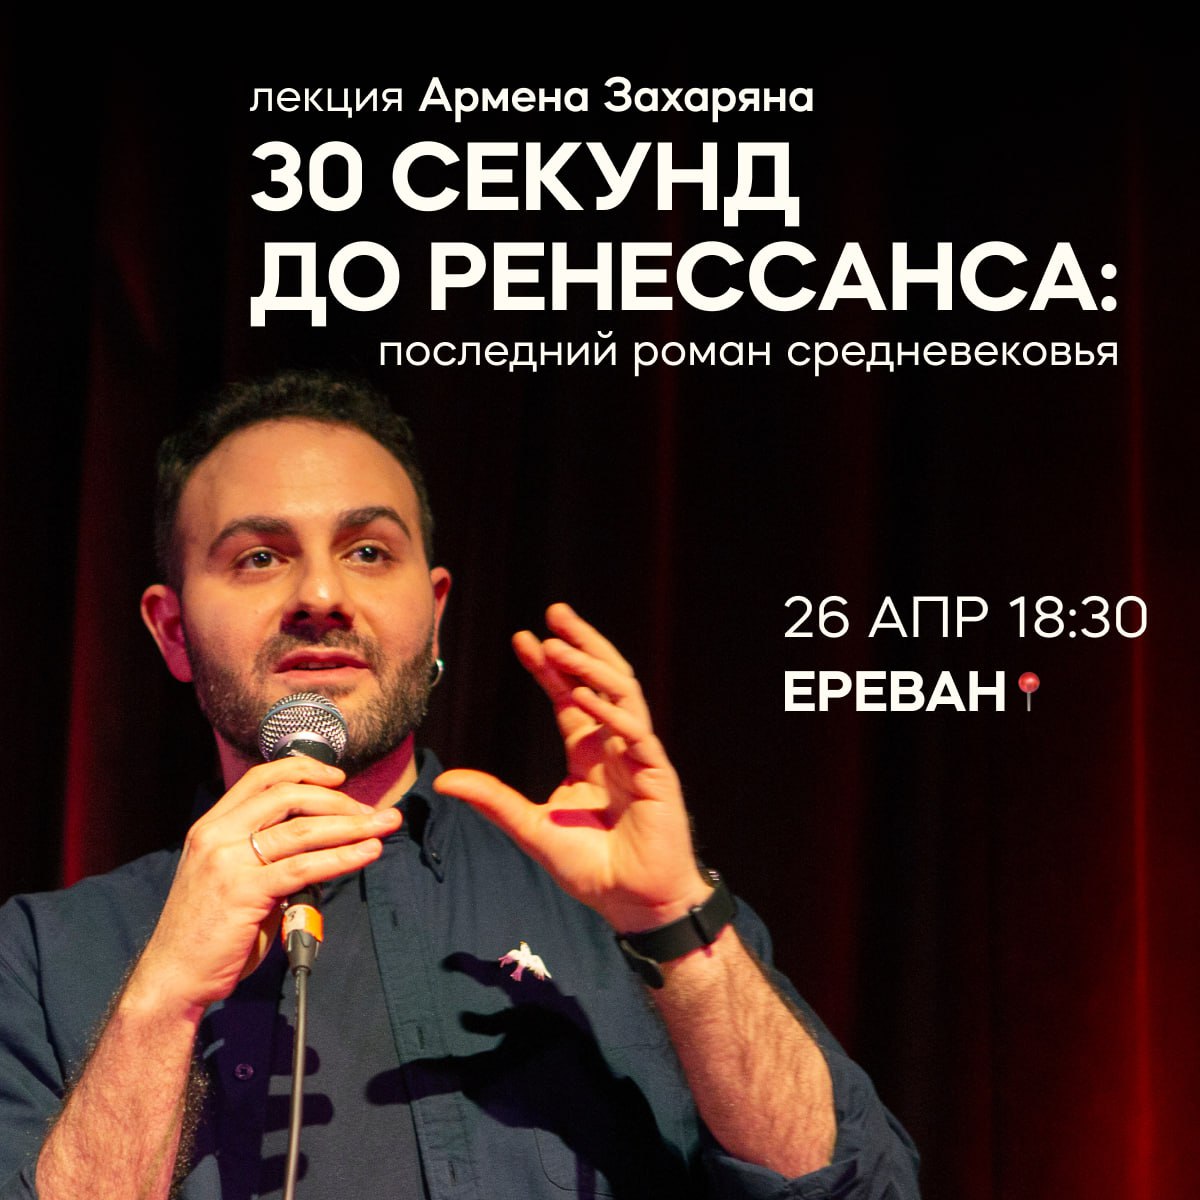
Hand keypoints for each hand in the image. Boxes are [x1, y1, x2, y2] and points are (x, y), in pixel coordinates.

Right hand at [128, 757, 400, 1019]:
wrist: (172, 976)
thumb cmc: (210, 931)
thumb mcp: (232, 878)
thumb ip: (267, 855)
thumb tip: (323, 842)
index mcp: (211, 826)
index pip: (262, 778)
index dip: (305, 770)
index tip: (339, 777)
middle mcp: (217, 835)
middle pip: (289, 796)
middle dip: (339, 800)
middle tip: (372, 812)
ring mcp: (228, 861)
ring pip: (303, 830)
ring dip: (352, 826)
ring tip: (384, 825)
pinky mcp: (244, 891)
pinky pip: (304, 866)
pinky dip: (343, 856)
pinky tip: (368, 852)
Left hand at [435, 603, 709, 932]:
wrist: (634, 904)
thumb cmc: (592, 868)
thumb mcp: (532, 829)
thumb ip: (494, 801)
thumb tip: (443, 780)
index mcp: (590, 753)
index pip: (570, 697)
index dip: (549, 667)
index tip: (523, 638)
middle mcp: (615, 745)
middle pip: (601, 680)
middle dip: (579, 644)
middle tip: (553, 612)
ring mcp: (638, 755)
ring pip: (622, 693)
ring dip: (593, 666)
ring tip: (561, 644)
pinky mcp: (657, 774)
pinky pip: (636, 731)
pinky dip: (611, 710)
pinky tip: (585, 694)